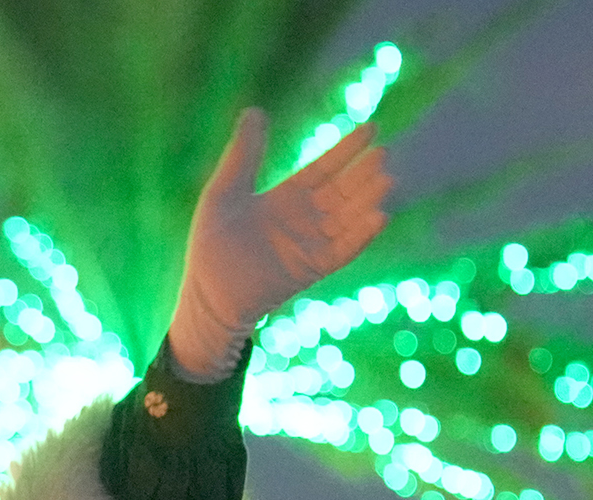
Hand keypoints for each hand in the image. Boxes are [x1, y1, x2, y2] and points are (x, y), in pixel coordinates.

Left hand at [166, 108, 392, 380]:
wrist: (205, 294)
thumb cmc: (211, 245)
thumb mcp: (225, 191)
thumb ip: (243, 154)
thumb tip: (254, 111)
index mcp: (287, 198)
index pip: (325, 169)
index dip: (347, 149)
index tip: (372, 128)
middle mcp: (304, 220)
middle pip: (343, 191)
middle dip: (363, 174)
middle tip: (382, 154)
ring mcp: (310, 245)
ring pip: (348, 219)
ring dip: (367, 201)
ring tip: (386, 180)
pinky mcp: (311, 269)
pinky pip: (342, 251)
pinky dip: (361, 236)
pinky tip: (379, 217)